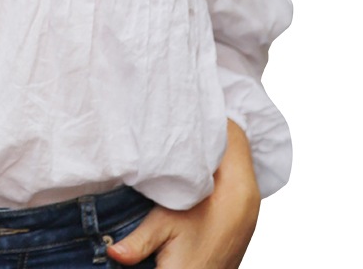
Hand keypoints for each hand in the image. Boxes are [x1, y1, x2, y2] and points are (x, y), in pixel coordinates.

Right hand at [106, 121, 260, 268]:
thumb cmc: (194, 266)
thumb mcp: (164, 237)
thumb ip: (139, 234)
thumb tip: (112, 249)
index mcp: (240, 191)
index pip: (235, 135)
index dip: (211, 119)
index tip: (186, 109)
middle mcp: (250, 196)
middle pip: (235, 145)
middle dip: (209, 132)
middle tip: (181, 121)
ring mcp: (248, 207)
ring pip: (234, 161)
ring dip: (211, 151)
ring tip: (184, 141)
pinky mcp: (240, 216)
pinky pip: (232, 177)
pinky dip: (215, 168)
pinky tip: (193, 169)